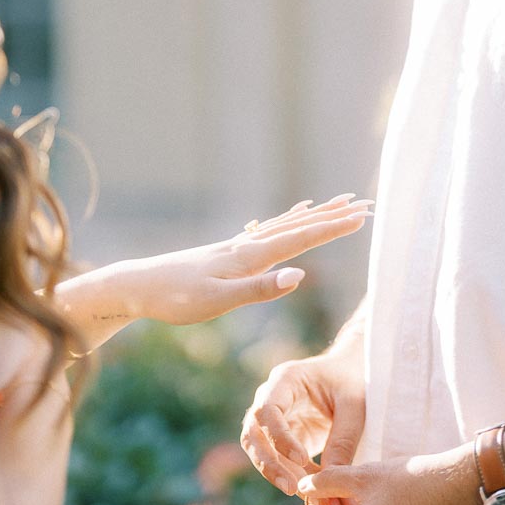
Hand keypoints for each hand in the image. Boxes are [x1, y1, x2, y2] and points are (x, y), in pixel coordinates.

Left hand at [139, 194, 369, 322]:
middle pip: (299, 226)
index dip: (332, 228)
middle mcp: (248, 245)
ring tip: (340, 203)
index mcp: (250, 257)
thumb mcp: (217, 301)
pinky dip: (290, 220)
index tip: (362, 216)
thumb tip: (300, 276)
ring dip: (317, 215)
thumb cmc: (175, 299)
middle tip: (366, 204)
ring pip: (287, 225)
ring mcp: (239, 246)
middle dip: (334, 216)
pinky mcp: (230, 252)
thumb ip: (258, 290)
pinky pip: (271, 230)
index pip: (300, 239)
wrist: (137, 286)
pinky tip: (294, 215)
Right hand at [241, 322, 365, 495]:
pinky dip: (289, 474)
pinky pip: (276, 458)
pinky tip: (309, 488)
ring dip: (275, 472)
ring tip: (302, 492)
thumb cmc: (352, 380)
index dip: (278, 437)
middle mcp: (271, 397)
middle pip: (253, 432)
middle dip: (268, 463)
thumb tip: (328, 482)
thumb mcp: (354, 406)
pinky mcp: (281, 435)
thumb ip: (342, 441)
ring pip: (257, 449)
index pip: (267, 410)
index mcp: (286, 379)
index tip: (302, 459)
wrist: (351, 372)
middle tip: (292, 488)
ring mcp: (273, 417)